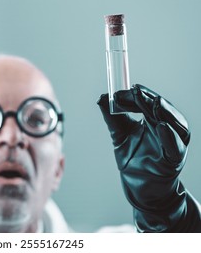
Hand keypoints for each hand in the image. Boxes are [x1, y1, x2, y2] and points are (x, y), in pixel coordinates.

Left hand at [97, 84, 200, 231]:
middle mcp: (167, 128)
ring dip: (163, 111)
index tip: (121, 91)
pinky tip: (161, 126)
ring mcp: (173, 143)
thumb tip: (101, 98)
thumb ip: (111, 117)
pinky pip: (174, 146)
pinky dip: (169, 136)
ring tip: (152, 101)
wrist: (139, 186)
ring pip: (173, 123)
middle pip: (160, 109)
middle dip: (147, 99)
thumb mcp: (119, 134)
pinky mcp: (174, 159)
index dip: (136, 96)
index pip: (147, 102)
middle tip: (134, 91)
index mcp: (154, 120)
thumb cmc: (133, 159)